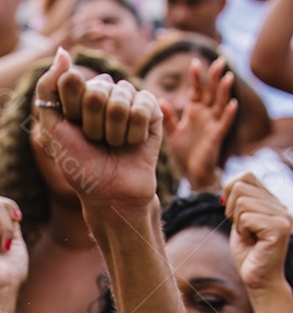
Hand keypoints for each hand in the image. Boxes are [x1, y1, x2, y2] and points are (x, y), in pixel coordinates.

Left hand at [33, 48, 162, 216]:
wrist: (110, 194)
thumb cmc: (79, 165)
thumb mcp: (53, 129)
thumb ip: (48, 89)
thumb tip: (62, 51)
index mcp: (79, 94)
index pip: (72, 81)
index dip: (71, 110)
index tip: (72, 129)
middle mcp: (104, 93)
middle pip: (96, 90)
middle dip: (93, 124)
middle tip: (95, 141)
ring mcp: (129, 99)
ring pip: (120, 99)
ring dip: (113, 132)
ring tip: (114, 145)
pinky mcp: (151, 109)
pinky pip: (142, 107)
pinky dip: (134, 133)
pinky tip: (133, 143)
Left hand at [160, 57, 237, 190]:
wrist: (192, 172)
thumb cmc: (184, 151)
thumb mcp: (172, 133)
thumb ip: (168, 118)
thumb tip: (158, 100)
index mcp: (195, 110)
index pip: (197, 89)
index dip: (197, 77)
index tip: (195, 62)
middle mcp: (206, 114)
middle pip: (212, 92)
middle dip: (215, 77)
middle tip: (219, 61)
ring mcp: (212, 124)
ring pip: (221, 104)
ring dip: (225, 92)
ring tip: (228, 78)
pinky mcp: (216, 137)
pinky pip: (224, 124)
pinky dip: (229, 114)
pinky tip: (232, 104)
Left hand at [224, 172, 292, 293]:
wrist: (259, 282)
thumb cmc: (248, 256)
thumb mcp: (239, 225)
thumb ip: (237, 204)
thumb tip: (229, 184)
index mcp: (272, 202)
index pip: (246, 176)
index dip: (230, 189)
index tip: (229, 210)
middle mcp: (280, 205)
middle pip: (240, 187)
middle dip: (230, 211)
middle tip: (242, 230)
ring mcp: (282, 215)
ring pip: (241, 203)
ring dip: (237, 224)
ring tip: (249, 237)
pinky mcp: (279, 228)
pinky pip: (246, 218)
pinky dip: (242, 232)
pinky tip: (253, 243)